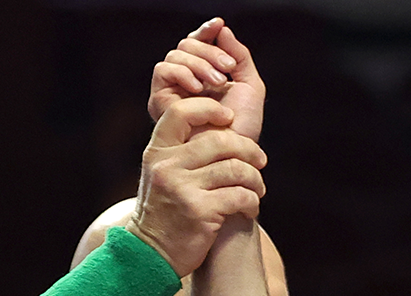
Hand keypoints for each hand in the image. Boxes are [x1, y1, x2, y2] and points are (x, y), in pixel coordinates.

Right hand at [130, 97, 267, 276]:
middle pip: (220, 141)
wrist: (151, 255)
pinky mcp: (200, 212)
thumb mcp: (161, 175)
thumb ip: (181, 152)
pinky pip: (240, 196)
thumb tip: (222, 128)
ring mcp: (183, 189)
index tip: (230, 119)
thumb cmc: (164, 212)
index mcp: (157, 152)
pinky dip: (252, 201)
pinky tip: (250, 208)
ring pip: (235, 169)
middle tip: (260, 161)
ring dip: (255, 179)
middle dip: (248, 149)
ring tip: (258, 189)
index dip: (210, 109)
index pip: (181, 112)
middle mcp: (167, 166)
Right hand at [146, 17, 263, 140]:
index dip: (206, 31)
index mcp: (205, 77)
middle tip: (228, 68)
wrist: (233, 156)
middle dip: (209, 50)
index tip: (219, 24)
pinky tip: (198, 88)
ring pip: (174, 55)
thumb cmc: (244, 129)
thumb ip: (240, 57)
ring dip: (198, 62)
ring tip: (218, 81)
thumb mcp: (250, 88)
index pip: (198, 44)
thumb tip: (222, 29)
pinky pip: (163, 71)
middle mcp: (186, 83)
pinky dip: (182, 72)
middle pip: (186, 46)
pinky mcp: (160, 103)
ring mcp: (172, 92)